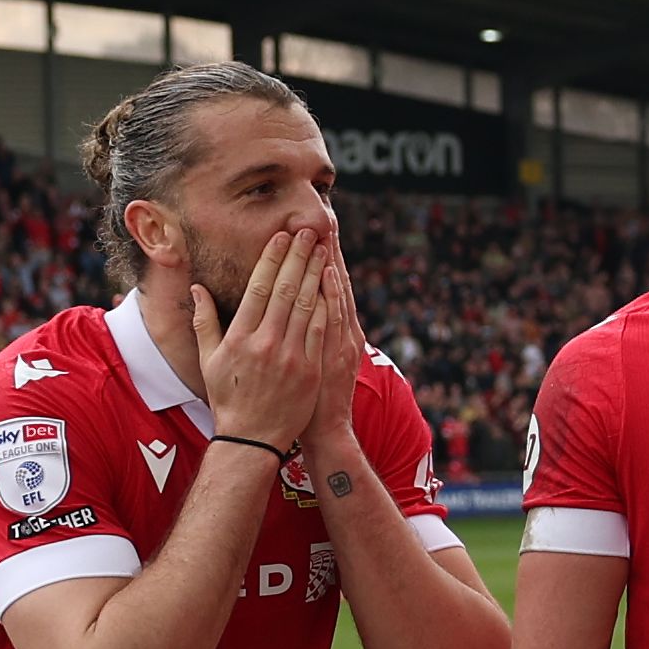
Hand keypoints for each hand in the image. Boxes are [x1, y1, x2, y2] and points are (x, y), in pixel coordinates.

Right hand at [189, 229, 323, 448]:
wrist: (253, 438)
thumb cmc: (228, 397)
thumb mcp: (208, 360)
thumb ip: (204, 322)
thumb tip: (198, 288)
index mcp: (240, 337)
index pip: (258, 288)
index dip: (271, 259)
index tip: (281, 237)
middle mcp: (266, 343)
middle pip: (285, 290)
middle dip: (298, 258)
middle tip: (307, 232)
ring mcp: (291, 357)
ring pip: (306, 305)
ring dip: (316, 274)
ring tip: (322, 250)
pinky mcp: (311, 370)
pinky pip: (321, 330)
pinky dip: (327, 304)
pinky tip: (332, 284)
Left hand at [302, 232, 365, 461]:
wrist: (325, 431)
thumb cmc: (312, 397)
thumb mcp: (317, 361)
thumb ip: (313, 333)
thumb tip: (306, 310)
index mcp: (337, 331)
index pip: (332, 285)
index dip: (327, 257)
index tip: (321, 230)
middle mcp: (342, 332)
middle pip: (337, 282)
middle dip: (330, 250)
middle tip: (327, 217)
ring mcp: (339, 342)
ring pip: (338, 294)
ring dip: (333, 263)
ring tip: (327, 233)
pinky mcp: (333, 354)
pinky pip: (333, 318)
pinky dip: (334, 295)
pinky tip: (330, 272)